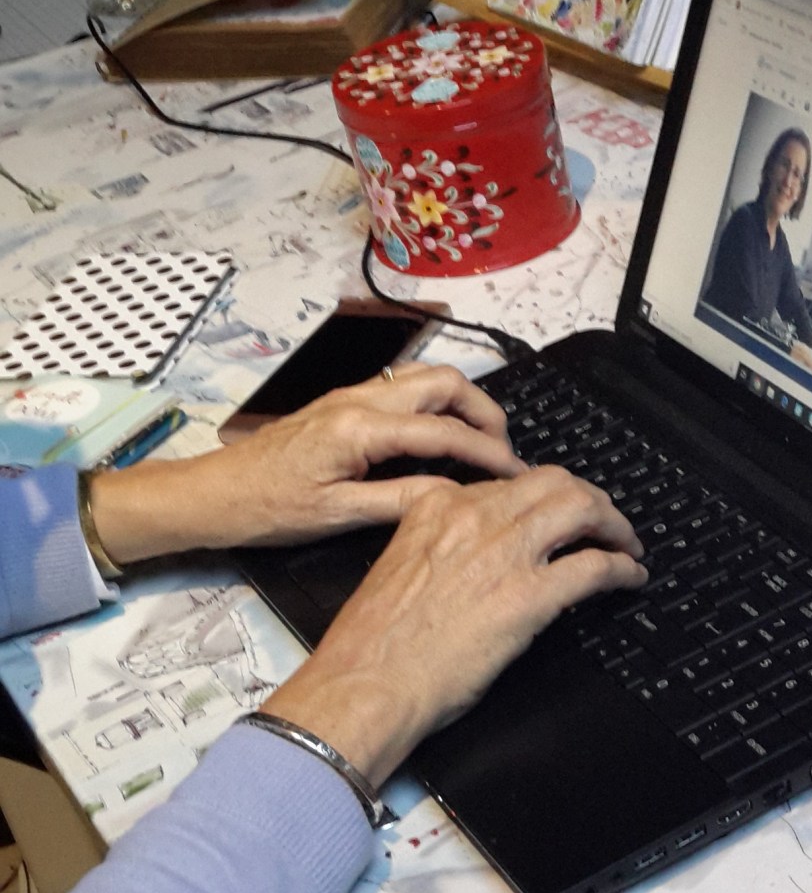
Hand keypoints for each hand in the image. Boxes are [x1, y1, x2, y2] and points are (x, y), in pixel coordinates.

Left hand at [91, 364, 524, 562]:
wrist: (213, 494)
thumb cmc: (267, 509)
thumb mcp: (336, 515)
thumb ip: (402, 500)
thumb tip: (457, 495)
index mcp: (360, 428)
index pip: (444, 432)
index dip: (488, 453)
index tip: (516, 473)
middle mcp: (358, 400)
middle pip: (444, 382)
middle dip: (484, 411)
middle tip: (504, 450)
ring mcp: (350, 396)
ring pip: (425, 377)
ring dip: (461, 402)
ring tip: (481, 440)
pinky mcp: (343, 403)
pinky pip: (404, 388)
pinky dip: (436, 404)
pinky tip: (442, 436)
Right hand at [259, 466, 646, 785]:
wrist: (366, 682)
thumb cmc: (374, 642)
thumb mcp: (402, 566)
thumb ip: (442, 545)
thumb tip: (481, 555)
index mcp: (437, 506)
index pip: (509, 483)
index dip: (543, 498)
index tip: (556, 513)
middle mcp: (475, 518)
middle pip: (555, 483)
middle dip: (589, 499)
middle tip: (604, 522)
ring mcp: (506, 553)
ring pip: (582, 509)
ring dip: (614, 524)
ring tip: (626, 543)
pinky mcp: (531, 596)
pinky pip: (595, 566)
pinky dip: (622, 568)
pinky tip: (630, 577)